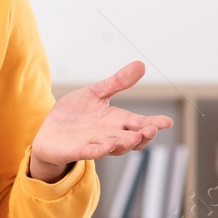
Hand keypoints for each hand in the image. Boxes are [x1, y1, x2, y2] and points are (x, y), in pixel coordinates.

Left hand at [29, 61, 173, 179]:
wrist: (50, 132)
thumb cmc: (75, 115)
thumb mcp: (96, 93)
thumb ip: (117, 82)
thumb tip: (141, 65)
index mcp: (117, 121)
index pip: (139, 123)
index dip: (154, 123)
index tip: (167, 122)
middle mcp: (110, 135)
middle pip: (131, 138)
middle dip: (143, 135)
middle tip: (152, 130)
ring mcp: (95, 144)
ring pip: (115, 147)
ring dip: (125, 143)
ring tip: (135, 137)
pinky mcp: (78, 150)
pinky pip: (91, 152)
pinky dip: (100, 150)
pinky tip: (108, 145)